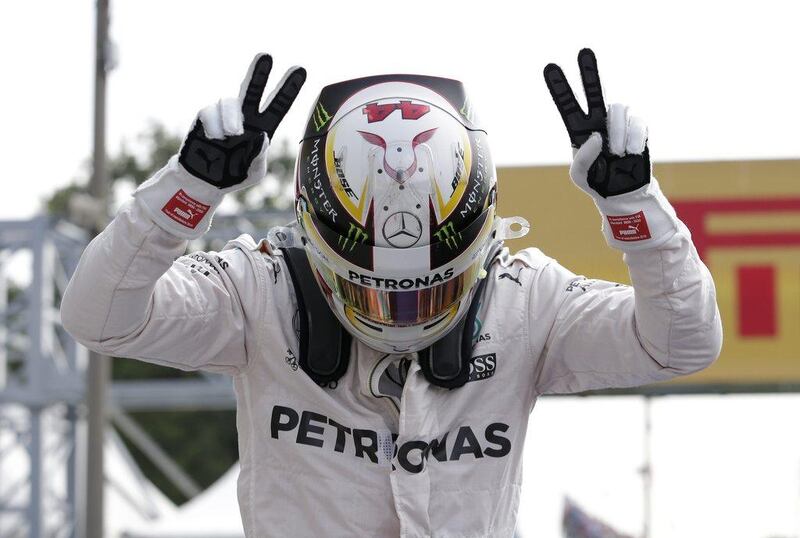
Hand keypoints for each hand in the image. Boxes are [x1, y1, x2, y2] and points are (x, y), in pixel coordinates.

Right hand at [178, 54, 305, 189]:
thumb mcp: (254, 172)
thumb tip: (262, 136)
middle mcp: (244, 117)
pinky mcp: (205, 117)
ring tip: (233, 134)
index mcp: (262, 127)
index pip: (278, 104)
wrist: (204, 182)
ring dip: (232, 118)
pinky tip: (214, 139)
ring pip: (229, 101)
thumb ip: (260, 156)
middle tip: (266, 56)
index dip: (289, 88)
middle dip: (259, 72)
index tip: (300, 70)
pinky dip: (214, 126)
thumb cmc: (233, 175)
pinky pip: (209, 112)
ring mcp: (224, 115)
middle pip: (252, 88)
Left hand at [544, 49, 649, 198]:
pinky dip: (634, 139)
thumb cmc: (597, 182)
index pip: (568, 105)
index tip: (550, 67)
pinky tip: (632, 153)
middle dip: (588, 71)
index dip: (560, 87)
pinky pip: (637, 123)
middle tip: (583, 51)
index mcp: (579, 130)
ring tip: (617, 153)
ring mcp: (619, 124)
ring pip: (618, 110)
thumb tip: (596, 135)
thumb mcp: (580, 176)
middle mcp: (599, 121)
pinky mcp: (638, 129)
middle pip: (594, 91)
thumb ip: (582, 158)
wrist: (622, 194)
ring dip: (617, 133)